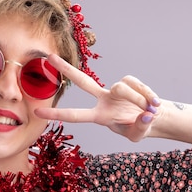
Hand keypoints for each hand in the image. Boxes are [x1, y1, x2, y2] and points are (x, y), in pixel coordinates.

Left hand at [34, 55, 160, 141]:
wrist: (154, 117)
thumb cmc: (139, 128)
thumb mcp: (138, 134)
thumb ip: (140, 127)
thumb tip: (146, 115)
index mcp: (99, 116)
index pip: (75, 115)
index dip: (57, 114)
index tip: (37, 111)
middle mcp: (102, 100)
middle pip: (82, 82)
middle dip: (67, 69)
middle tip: (50, 57)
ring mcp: (114, 90)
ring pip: (123, 88)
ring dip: (138, 100)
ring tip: (150, 112)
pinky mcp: (128, 82)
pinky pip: (136, 84)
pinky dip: (146, 94)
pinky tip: (153, 104)